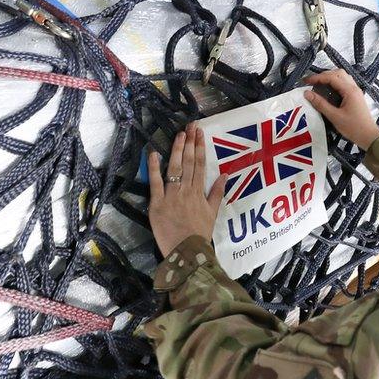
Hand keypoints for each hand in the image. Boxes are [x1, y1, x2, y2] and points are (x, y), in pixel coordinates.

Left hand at [148, 123, 227, 255]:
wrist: (187, 252)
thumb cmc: (199, 234)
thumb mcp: (212, 214)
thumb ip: (217, 193)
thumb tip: (224, 174)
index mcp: (199, 192)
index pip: (200, 165)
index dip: (200, 147)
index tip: (200, 133)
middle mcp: (186, 191)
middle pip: (188, 163)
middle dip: (189, 143)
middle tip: (190, 126)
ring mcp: (171, 196)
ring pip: (174, 169)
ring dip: (176, 150)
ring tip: (179, 134)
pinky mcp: (157, 204)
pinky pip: (155, 183)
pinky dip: (154, 168)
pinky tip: (154, 153)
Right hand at [304, 69, 378, 149]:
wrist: (369, 136)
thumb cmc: (354, 127)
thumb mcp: (335, 117)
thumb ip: (321, 104)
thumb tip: (307, 93)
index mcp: (350, 91)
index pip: (331, 77)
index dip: (317, 77)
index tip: (306, 81)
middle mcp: (354, 88)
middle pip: (338, 73)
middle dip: (324, 75)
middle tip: (312, 82)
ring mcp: (356, 92)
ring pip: (342, 77)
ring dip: (330, 78)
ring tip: (319, 85)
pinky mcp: (355, 97)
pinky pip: (345, 84)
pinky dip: (335, 84)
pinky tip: (328, 91)